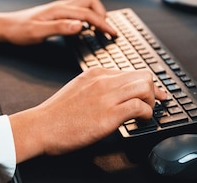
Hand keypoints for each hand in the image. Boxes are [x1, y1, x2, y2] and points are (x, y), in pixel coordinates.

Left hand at [0, 0, 116, 44]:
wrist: (5, 27)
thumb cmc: (19, 30)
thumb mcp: (38, 32)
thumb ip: (60, 28)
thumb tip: (79, 26)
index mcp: (59, 10)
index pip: (88, 14)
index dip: (103, 24)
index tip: (113, 34)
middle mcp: (61, 6)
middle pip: (90, 1)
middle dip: (102, 14)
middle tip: (106, 30)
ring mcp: (60, 8)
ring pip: (85, 3)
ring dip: (95, 13)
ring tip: (99, 28)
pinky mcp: (57, 13)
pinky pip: (78, 9)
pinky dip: (87, 16)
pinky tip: (85, 27)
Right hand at [8, 68, 167, 162]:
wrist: (41, 126)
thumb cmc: (56, 115)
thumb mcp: (78, 90)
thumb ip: (97, 87)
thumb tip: (116, 95)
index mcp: (96, 73)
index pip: (130, 71)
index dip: (146, 84)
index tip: (154, 93)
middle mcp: (104, 81)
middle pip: (143, 75)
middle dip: (154, 91)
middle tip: (155, 104)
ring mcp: (107, 96)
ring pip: (145, 87)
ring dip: (152, 102)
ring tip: (146, 113)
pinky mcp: (110, 114)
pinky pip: (141, 107)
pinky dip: (147, 115)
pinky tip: (140, 122)